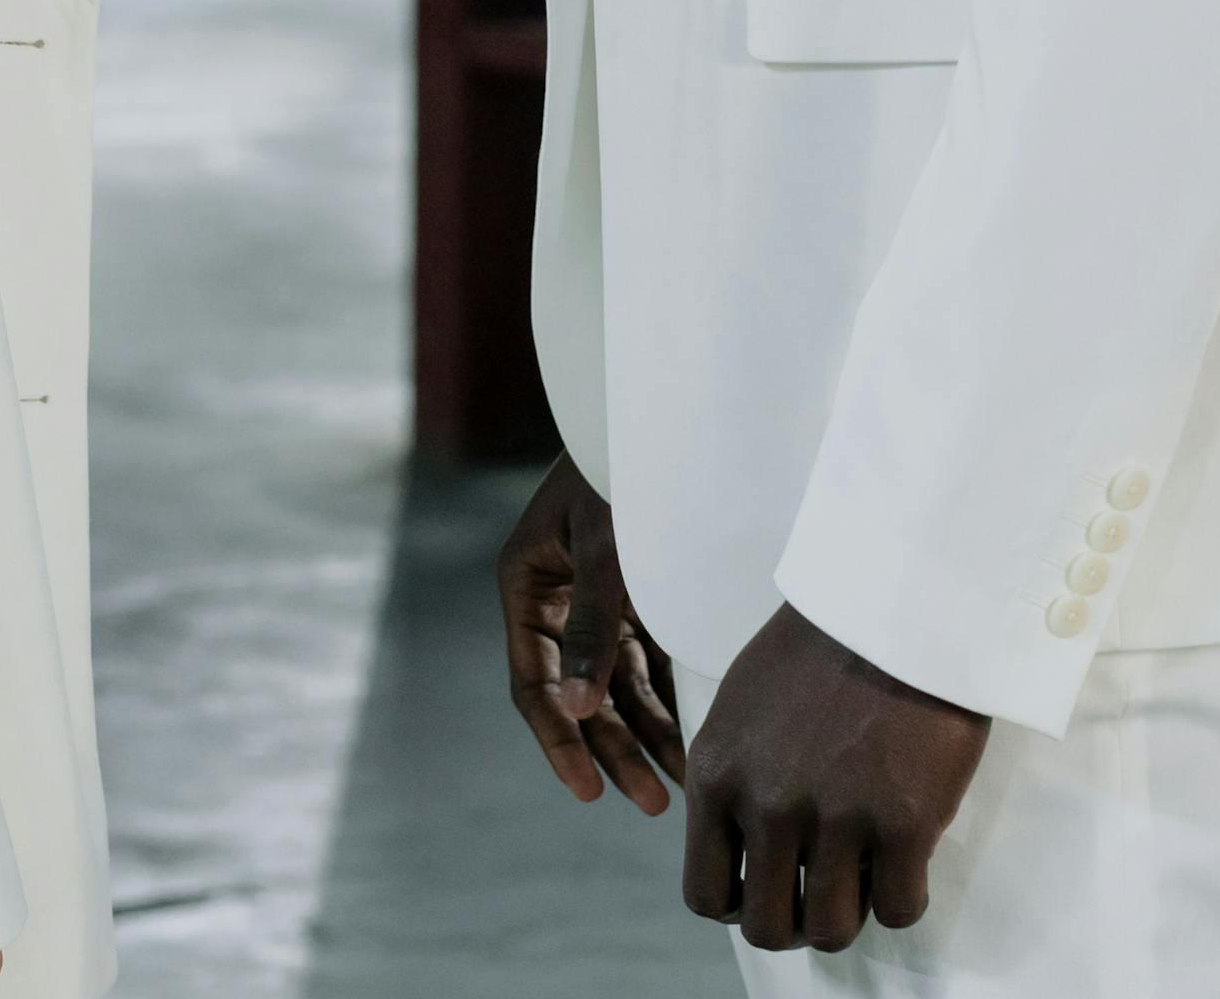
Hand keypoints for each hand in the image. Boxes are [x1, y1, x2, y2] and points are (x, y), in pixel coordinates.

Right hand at [497, 451, 687, 814]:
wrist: (665, 415)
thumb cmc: (621, 471)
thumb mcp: (604, 547)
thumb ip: (592, 626)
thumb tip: (578, 707)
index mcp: (526, 583)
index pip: (533, 683)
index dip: (559, 740)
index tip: (588, 790)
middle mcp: (555, 598)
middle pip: (579, 693)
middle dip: (614, 748)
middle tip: (654, 803)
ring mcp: (595, 599)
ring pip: (616, 685)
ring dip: (646, 732)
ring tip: (681, 785)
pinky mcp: (633, 595)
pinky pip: (646, 660)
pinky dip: (667, 697)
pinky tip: (693, 736)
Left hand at [684, 603, 988, 952]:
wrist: (896, 598)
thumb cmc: (820, 646)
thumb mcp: (743, 706)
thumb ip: (733, 778)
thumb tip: (740, 850)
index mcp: (717, 772)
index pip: (705, 895)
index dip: (741, 905)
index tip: (770, 886)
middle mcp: (766, 802)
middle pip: (769, 928)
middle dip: (797, 919)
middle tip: (825, 886)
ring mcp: (835, 815)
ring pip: (833, 930)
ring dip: (852, 910)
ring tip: (866, 868)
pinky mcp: (903, 821)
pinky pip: (899, 909)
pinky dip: (904, 894)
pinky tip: (907, 854)